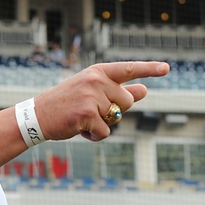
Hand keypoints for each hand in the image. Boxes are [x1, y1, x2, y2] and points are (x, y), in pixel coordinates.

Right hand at [32, 61, 168, 141]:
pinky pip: (106, 132)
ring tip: (82, 119)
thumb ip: (118, 90)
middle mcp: (96, 81)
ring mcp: (92, 97)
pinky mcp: (88, 115)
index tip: (167, 68)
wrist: (37, 116)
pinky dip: (95, 136)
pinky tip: (79, 129)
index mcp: (98, 72)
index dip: (149, 69)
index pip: (128, 69)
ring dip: (103, 124)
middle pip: (127, 101)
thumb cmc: (65, 103)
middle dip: (115, 111)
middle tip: (90, 110)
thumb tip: (145, 90)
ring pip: (116, 118)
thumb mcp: (91, 91)